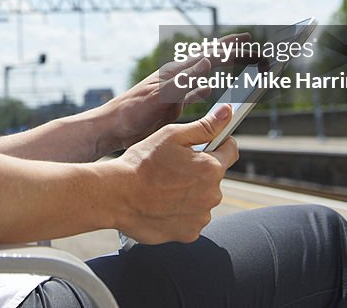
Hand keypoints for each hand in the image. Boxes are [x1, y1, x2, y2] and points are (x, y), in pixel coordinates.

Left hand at [98, 33, 252, 151]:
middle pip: (211, 60)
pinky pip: (193, 94)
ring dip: (222, 69)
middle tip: (255, 49)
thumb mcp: (162, 96)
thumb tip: (209, 60)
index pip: (210, 54)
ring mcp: (174, 90)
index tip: (250, 40)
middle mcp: (178, 77)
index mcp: (177, 72)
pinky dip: (205, 91)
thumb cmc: (133, 112)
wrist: (113, 127)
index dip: (232, 47)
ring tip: (237, 60)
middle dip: (233, 54)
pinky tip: (211, 89)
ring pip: (204, 75)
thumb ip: (184, 80)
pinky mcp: (171, 105)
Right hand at [113, 104, 238, 243]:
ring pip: (202, 198)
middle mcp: (212, 195)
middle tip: (172, 167)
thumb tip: (227, 113)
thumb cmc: (142, 163)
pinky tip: (162, 204)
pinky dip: (181, 212)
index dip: (219, 143)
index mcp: (211, 168)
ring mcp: (201, 217)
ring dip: (190, 192)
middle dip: (199, 170)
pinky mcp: (189, 234)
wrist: (116, 196)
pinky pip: (191, 218)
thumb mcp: (172, 135)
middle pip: (214, 177)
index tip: (206, 144)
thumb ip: (204, 126)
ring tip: (163, 187)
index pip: (230, 151)